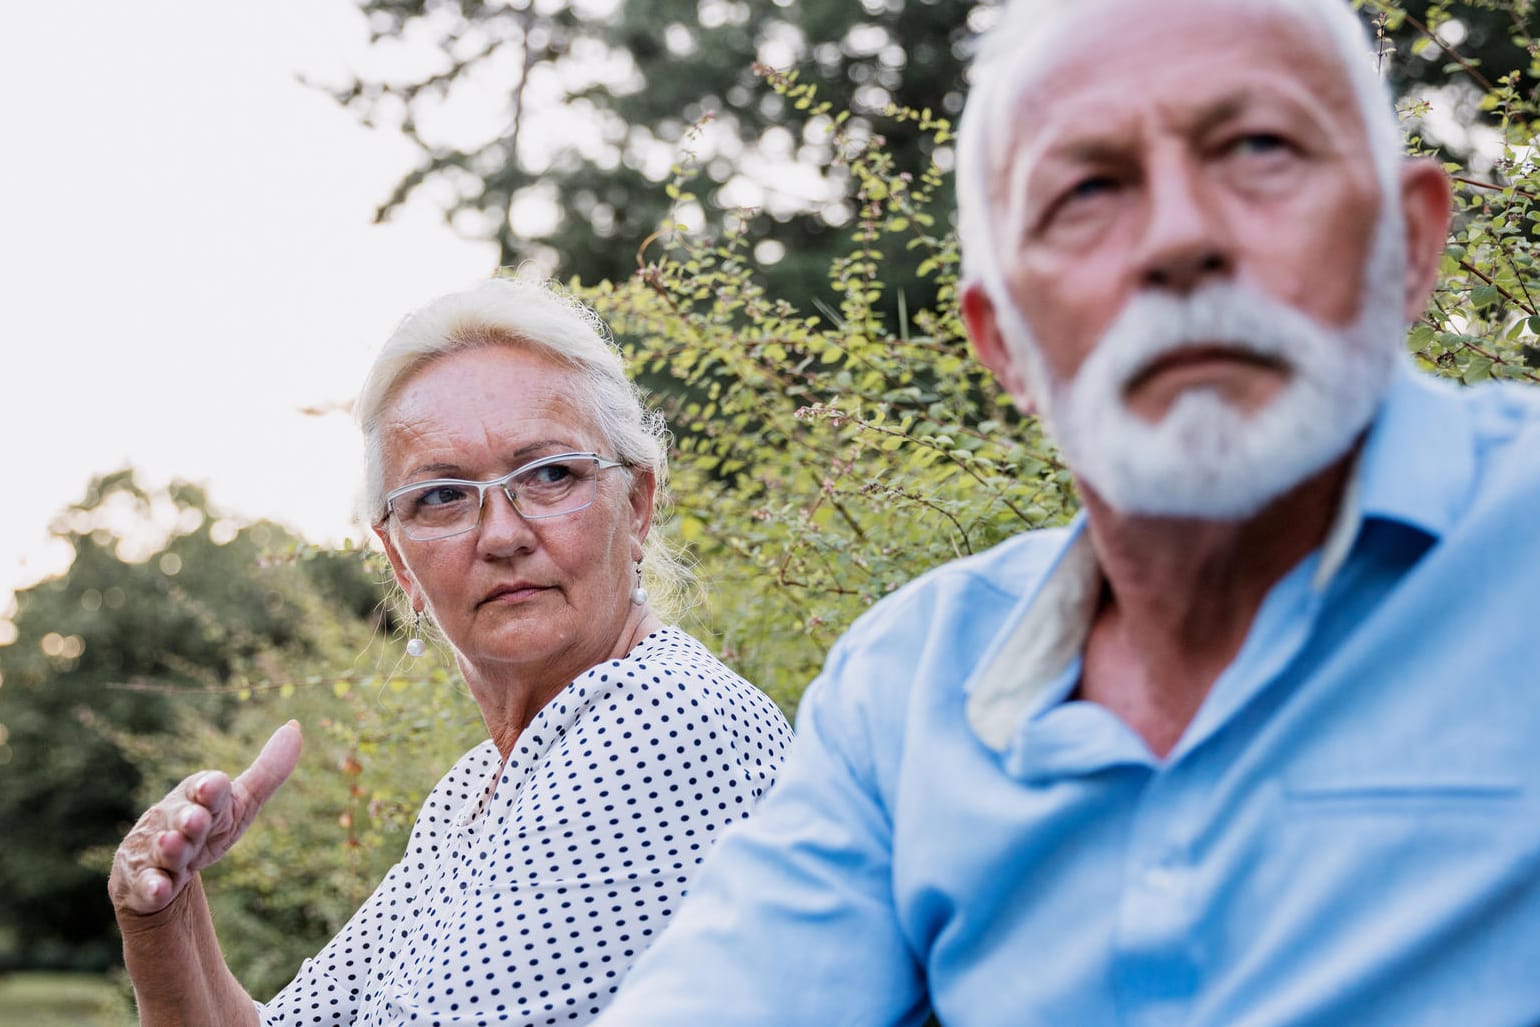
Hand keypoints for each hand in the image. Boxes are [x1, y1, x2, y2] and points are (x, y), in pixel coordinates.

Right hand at [109, 721, 302, 917]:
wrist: (158, 868)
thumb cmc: (206, 828)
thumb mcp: (239, 803)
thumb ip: (268, 771)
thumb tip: (295, 726)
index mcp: (200, 798)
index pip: (207, 789)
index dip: (211, 789)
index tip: (214, 785)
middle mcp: (174, 820)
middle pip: (183, 817)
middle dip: (190, 818)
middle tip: (196, 819)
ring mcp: (156, 852)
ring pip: (164, 849)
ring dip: (171, 848)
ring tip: (174, 844)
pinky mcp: (143, 885)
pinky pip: (147, 886)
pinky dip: (152, 887)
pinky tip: (158, 889)